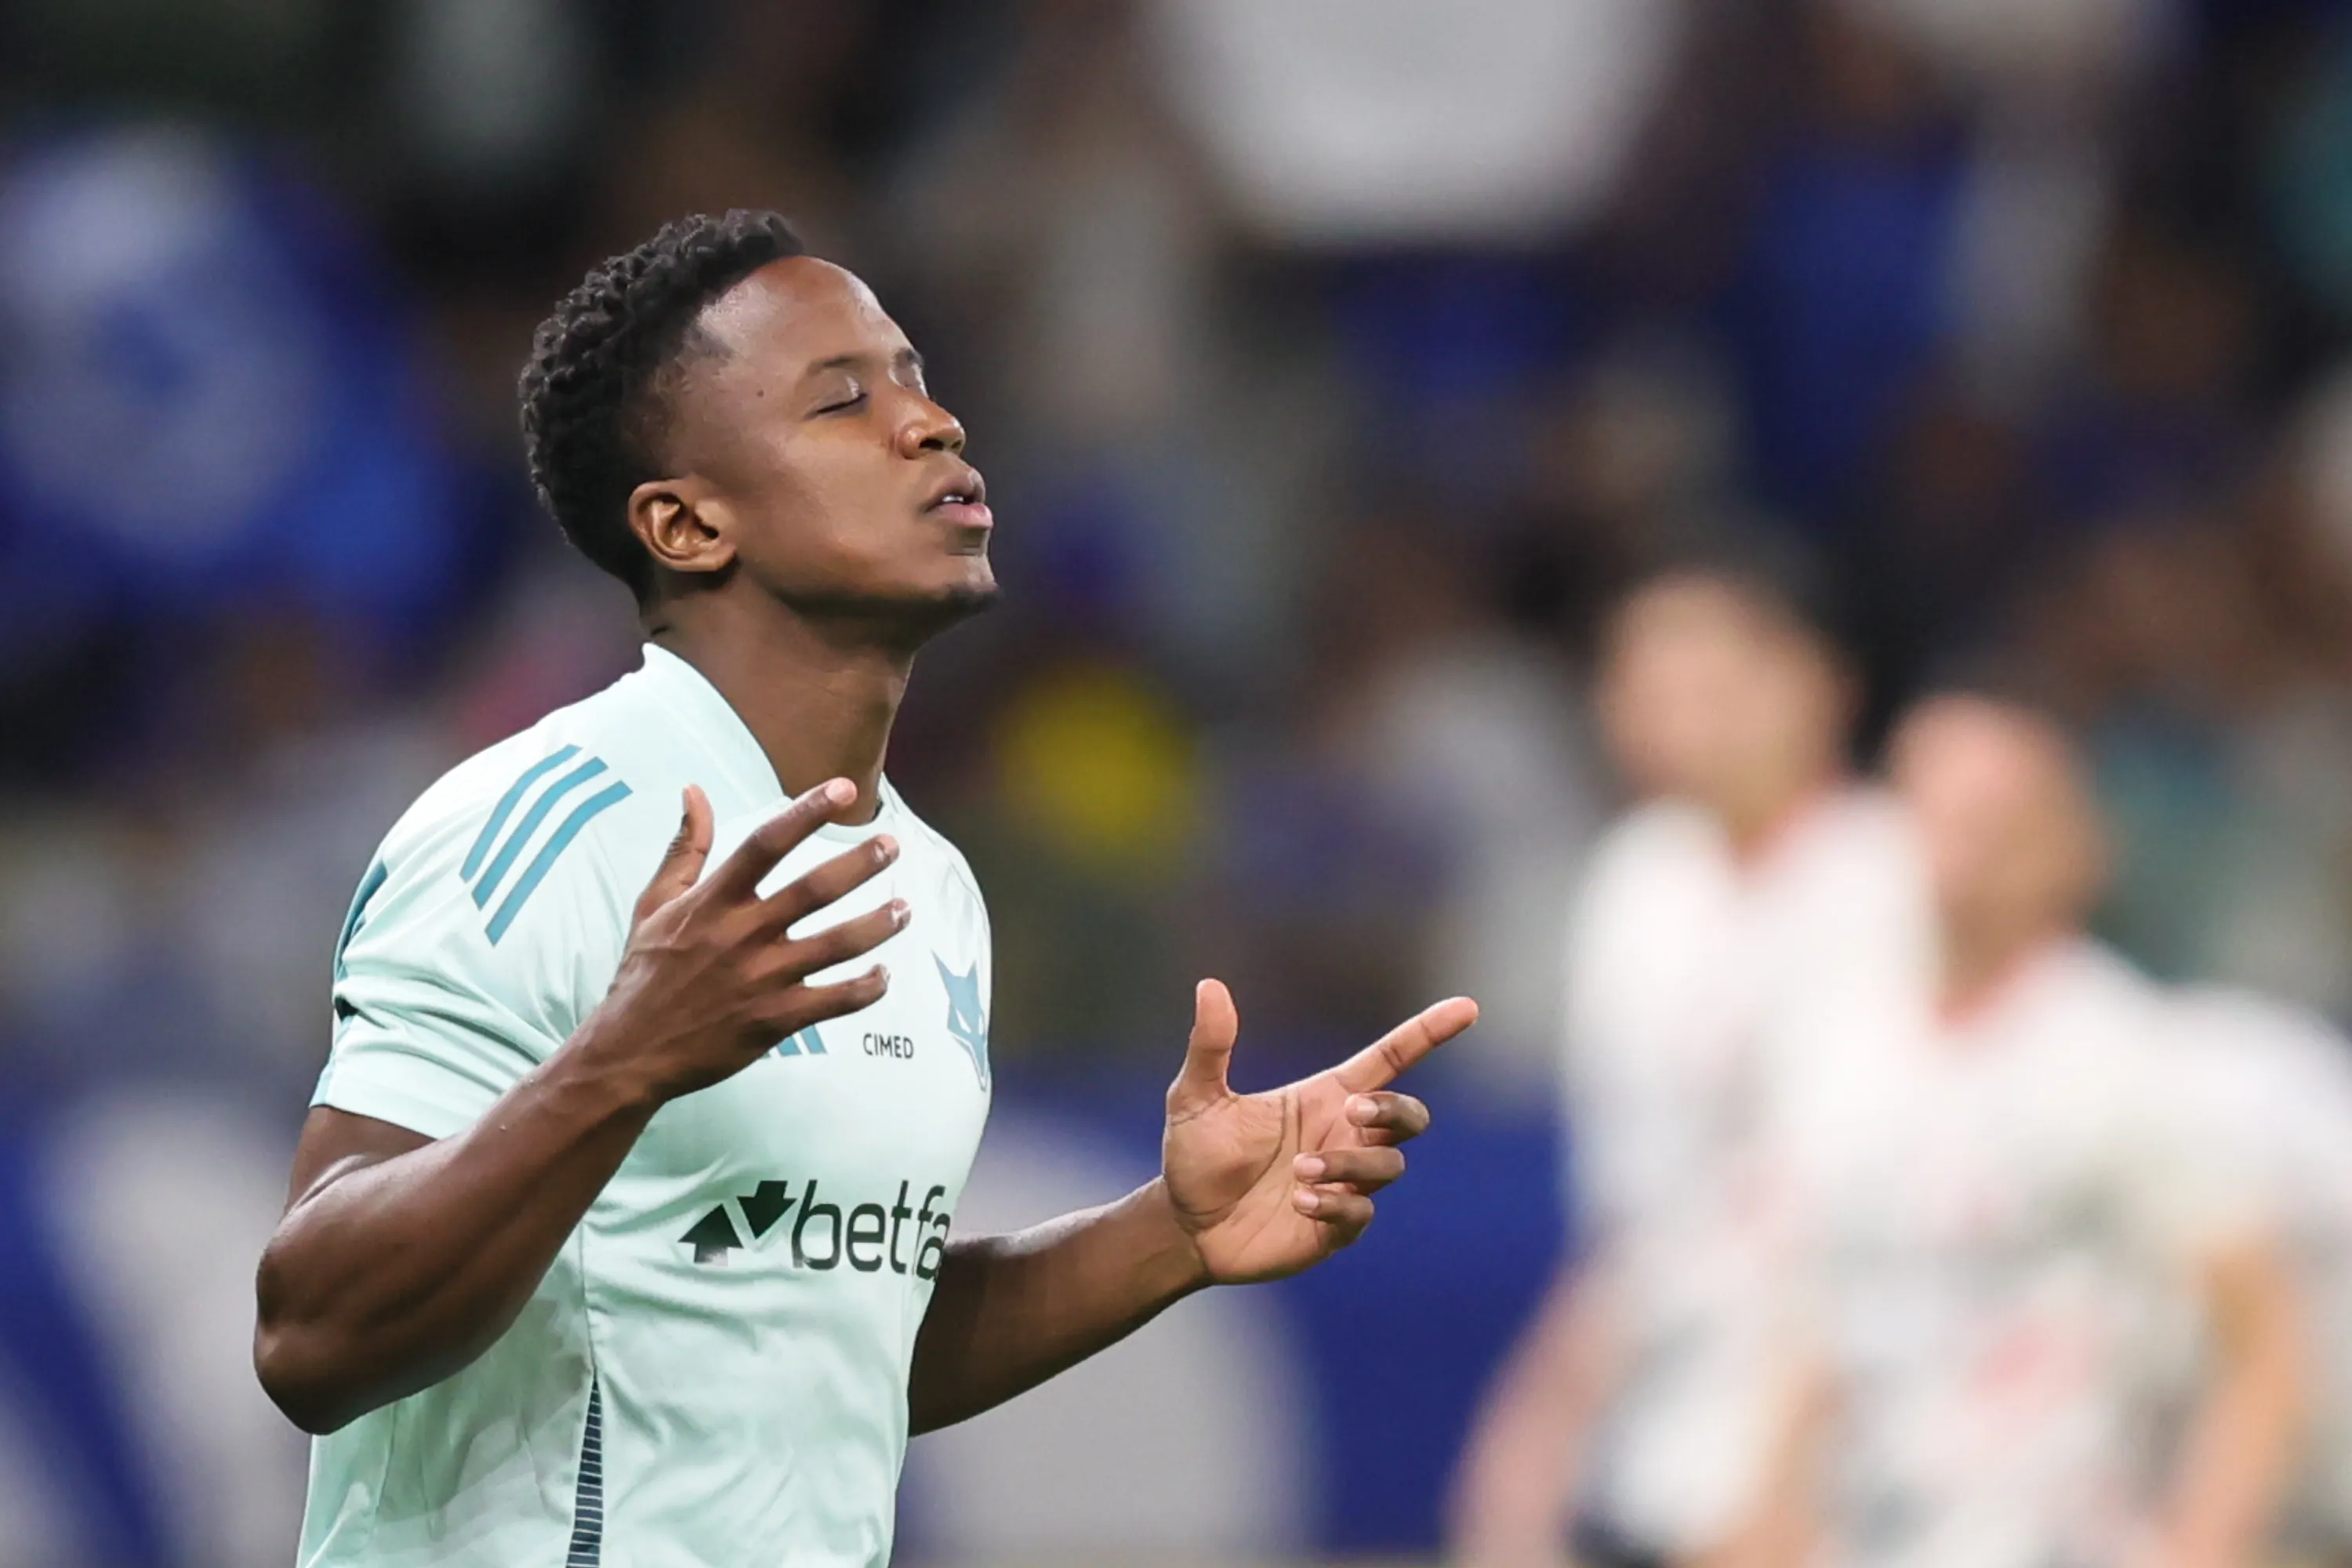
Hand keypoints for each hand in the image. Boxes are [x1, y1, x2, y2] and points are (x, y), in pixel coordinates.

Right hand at [577, 780, 904, 1102]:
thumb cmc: (644, 973)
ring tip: (903, 910)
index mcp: (713, 902)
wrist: (631, 1052)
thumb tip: (694, 791)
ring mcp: (762, 979)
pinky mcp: (775, 1021)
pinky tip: (883, 975)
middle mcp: (742, 935)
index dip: (807, 812)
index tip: (844, 788)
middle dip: (860, 864)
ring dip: (877, 925)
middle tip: (891, 846)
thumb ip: (684, 848)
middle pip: (814, 890)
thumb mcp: (654, 905)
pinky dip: (866, 988)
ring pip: (837, 945)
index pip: (766, 843)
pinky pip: (836, 1001)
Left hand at [1161, 979, 1476, 1283]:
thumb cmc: (1194, 1156)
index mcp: (1324, 1098)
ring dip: (1351, 1163)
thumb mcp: (1195, 1097)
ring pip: (1388, 1165)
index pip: (1390, 1059)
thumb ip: (1211, 1045)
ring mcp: (1344, 1182)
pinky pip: (1362, 1211)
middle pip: (1410, 1115)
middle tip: (1354, 1111)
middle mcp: (1343, 1137)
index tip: (1466, 1007)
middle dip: (1394, 1110)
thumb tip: (1209, 986)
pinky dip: (1338, 1203)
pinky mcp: (1335, 1226)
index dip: (1429, 1032)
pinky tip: (1300, 1202)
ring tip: (1299, 1173)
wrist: (1185, 1227)